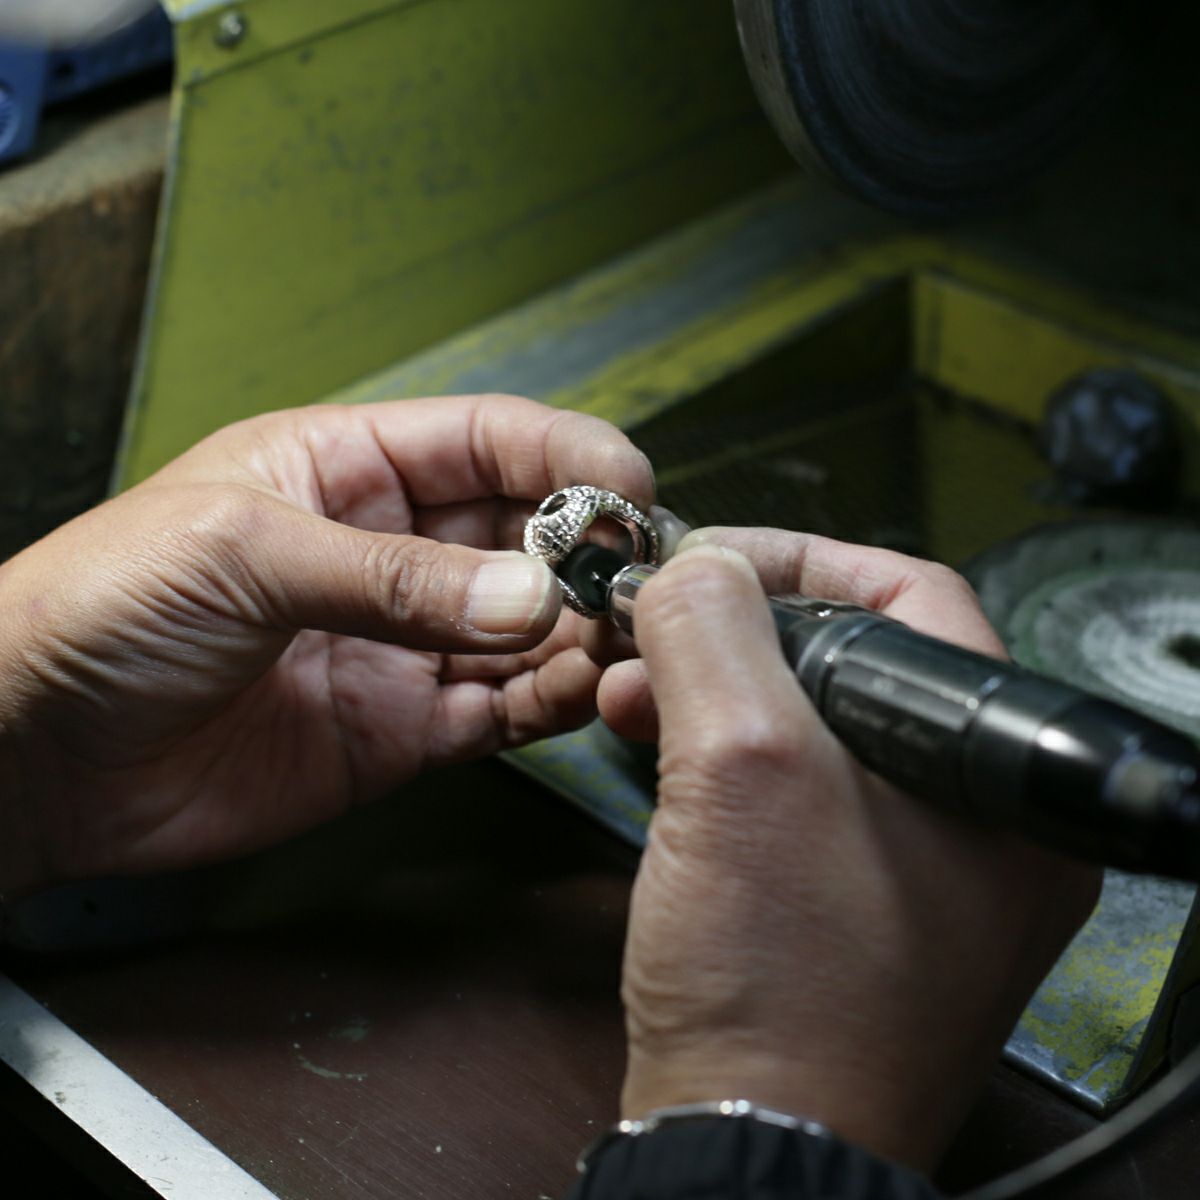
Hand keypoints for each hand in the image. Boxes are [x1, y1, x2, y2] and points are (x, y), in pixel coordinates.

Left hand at [0, 395, 651, 895]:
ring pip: (529, 630)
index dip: (568, 456)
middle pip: (527, 536)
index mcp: (350, 468)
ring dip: (582, 635)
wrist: (37, 754)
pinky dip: (548, 706)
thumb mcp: (247, 554)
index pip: (488, 441)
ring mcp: (402, 644)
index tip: (631, 488)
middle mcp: (392, 553)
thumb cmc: (105, 608)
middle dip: (590, 553)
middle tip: (642, 582)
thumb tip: (531, 598)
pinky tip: (576, 699)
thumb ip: (394, 579)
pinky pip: (500, 711)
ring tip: (621, 646)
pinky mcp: (403, 730)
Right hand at [597, 529, 1099, 1169]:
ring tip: (624, 690)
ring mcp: (912, 860)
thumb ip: (717, 632)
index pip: (909, 594)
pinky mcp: (850, 898)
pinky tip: (652, 747)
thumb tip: (695, 565)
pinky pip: (787, 789)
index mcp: (995, 769)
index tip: (704, 557)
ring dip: (711, 689)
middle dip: (731, 629)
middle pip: (849, 656)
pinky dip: (718, 755)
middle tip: (647, 626)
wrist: (747, 1142)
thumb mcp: (743, 769)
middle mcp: (973, 812)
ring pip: (807, 722)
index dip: (797, 555)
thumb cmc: (776, 975)